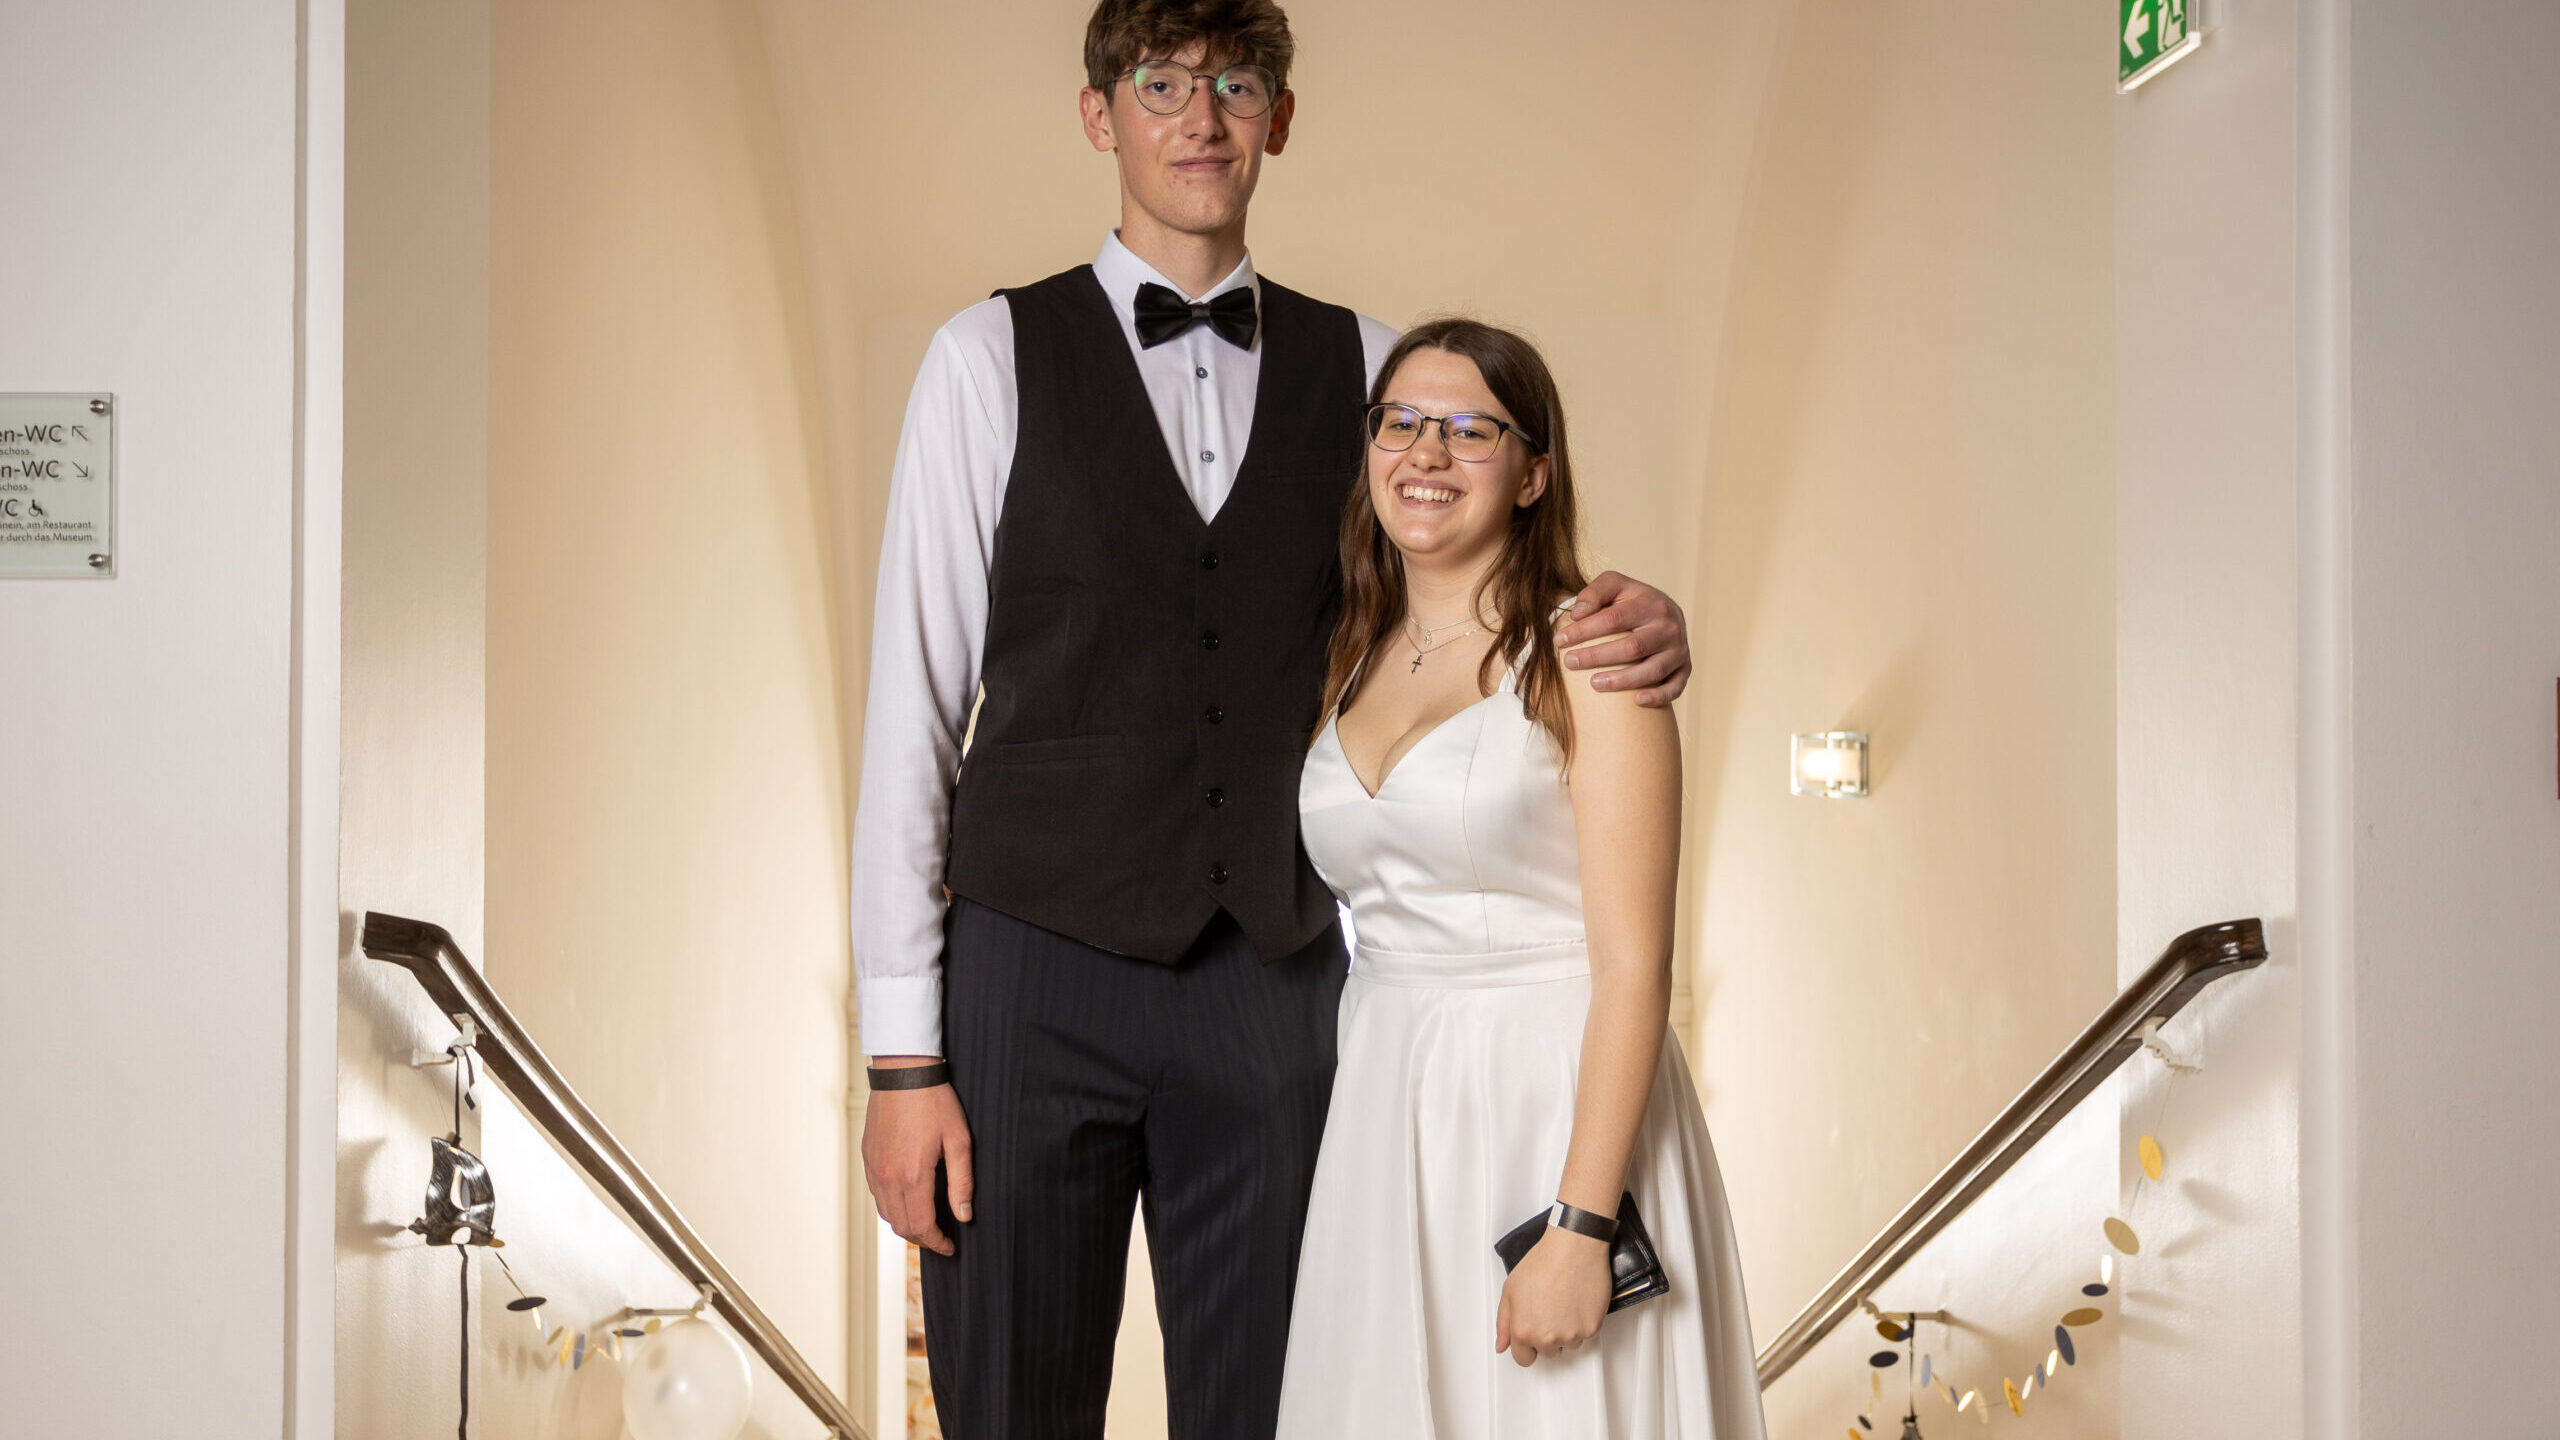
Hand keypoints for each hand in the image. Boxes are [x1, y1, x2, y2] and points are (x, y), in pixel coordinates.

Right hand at [861, 1058, 972, 1257]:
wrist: (904, 1073)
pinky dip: (892, 1206)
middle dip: (922, 1238)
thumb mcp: (958, 1141)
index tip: (950, 1246)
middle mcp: (888, 1178)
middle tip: (941, 1237)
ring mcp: (874, 1169)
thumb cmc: (935, 1103)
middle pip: (901, 1226)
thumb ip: (961, 1183)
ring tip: (926, 1222)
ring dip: (905, 1224)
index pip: (922, 1227)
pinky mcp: (867, 1158)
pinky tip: (908, 1199)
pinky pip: (877, 1195)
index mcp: (913, 1176)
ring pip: (886, 1214)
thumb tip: (963, 1216)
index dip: (937, 1243)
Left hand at [1494, 1226, 1611, 1367]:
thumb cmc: (1544, 1262)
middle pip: (1547, 1354)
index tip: (1531, 1337)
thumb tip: (1502, 1344)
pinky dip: (1582, 1323)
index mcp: (1523, 1330)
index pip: (1523, 1359)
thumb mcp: (1510, 1290)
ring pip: (1568, 1345)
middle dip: (1547, 1338)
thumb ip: (1504, 1322)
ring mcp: (1570, 1335)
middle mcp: (1546, 1338)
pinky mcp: (1591, 1329)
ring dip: (1566, 1332)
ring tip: (1563, 1304)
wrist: (1573, 1249)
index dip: (1526, 1346)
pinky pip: (1585, 1336)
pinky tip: (1576, 1303)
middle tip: (1549, 1311)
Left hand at [1556, 572, 1690, 706]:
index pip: (1614, 619)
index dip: (1584, 631)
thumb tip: (1578, 614)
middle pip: (1632, 647)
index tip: (1560, 641)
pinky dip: (1658, 696)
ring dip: (1623, 680)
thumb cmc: (1633, 601)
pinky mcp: (1685, 669)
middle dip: (1597, 657)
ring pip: (1653, 670)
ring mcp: (1679, 650)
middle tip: (1569, 662)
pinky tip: (1637, 701)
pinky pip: (1675, 687)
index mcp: (1651, 604)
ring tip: (1594, 683)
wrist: (1666, 613)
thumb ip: (1595, 592)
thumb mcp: (1615, 585)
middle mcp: (1669, 627)